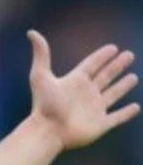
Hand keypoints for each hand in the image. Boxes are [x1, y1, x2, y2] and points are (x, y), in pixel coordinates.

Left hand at [26, 30, 140, 151]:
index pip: (92, 65)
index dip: (101, 56)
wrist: (47, 132)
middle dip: (117, 66)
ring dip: (123, 86)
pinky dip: (127, 113)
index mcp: (75, 82)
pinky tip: (136, 107)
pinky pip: (117, 117)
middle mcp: (86, 94)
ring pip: (113, 94)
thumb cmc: (44, 105)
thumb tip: (31, 32)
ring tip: (133, 77)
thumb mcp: (41, 76)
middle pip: (105, 76)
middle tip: (129, 55)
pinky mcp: (100, 124)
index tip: (112, 48)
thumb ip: (41, 54)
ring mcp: (94, 109)